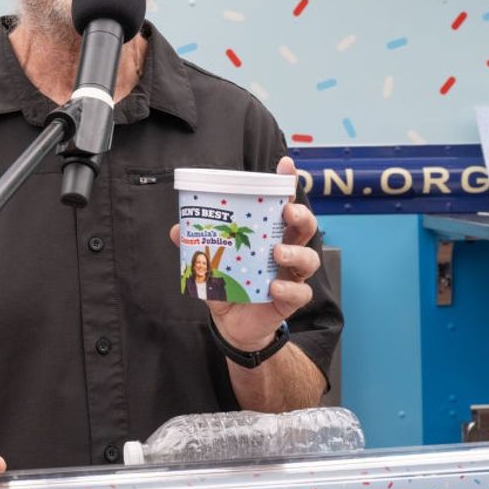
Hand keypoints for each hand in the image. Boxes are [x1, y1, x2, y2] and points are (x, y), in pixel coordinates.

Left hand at [167, 156, 319, 353]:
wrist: (232, 323)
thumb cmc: (227, 284)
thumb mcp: (208, 262)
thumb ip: (194, 244)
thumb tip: (178, 228)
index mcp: (268, 233)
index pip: (281, 203)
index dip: (286, 183)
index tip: (285, 165)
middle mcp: (285, 250)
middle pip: (304, 226)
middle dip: (300, 215)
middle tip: (287, 212)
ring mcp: (290, 274)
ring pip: (309, 257)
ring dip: (296, 252)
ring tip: (278, 252)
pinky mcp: (289, 299)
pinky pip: (299, 292)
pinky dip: (290, 288)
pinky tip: (275, 286)